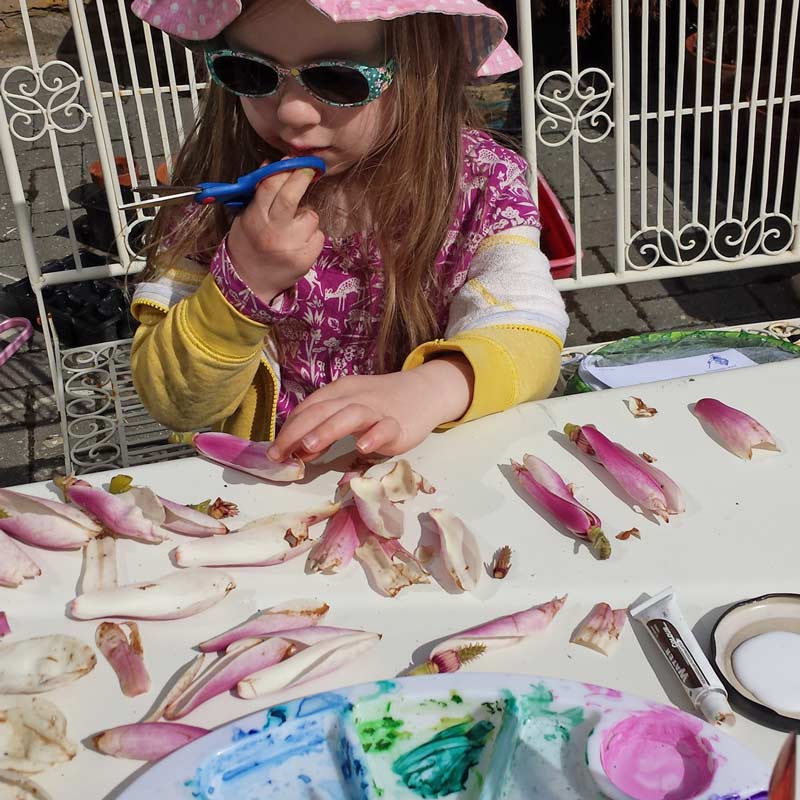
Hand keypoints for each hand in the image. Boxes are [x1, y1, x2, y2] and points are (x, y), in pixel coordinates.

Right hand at [226, 165, 323, 303]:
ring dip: (306, 217)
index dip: (284, 170)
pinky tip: (300, 242)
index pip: (270, 187)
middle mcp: (273, 231)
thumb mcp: (245, 217)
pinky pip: (319, 236)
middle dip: (302, 178)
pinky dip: (313, 235)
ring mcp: (291, 246)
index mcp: (256, 219)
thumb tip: (271, 165)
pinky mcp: (306, 259)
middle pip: (291, 197)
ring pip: (311, 217)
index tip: (294, 160)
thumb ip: (259, 194)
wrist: (250, 282)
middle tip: (310, 169)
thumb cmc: (248, 244)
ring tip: (294, 227)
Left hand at [267, 356, 474, 461]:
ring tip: (310, 448)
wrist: (423, 391)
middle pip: (322, 410)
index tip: (275, 452)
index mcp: (339, 392)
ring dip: (327, 430)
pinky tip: (362, 447)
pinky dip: (373, 436)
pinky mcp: (399, 424)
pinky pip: (385, 428)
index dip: (289, 429)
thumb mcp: (349, 409)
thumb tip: (300, 450)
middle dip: (297, 432)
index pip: (308, 408)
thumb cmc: (380, 403)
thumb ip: (325, 427)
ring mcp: (378, 410)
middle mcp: (355, 397)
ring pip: (349, 415)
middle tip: (280, 455)